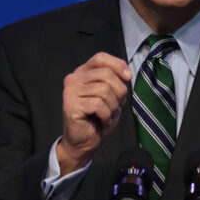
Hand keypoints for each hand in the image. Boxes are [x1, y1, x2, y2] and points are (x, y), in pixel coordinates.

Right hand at [57, 52, 131, 175]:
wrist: (83, 142)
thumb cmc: (98, 118)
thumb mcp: (111, 96)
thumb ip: (115, 81)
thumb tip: (126, 74)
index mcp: (83, 73)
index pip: (100, 58)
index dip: (117, 65)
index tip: (128, 77)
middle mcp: (74, 78)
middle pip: (106, 74)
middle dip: (119, 91)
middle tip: (117, 106)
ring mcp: (70, 91)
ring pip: (104, 90)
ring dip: (112, 106)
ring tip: (107, 115)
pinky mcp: (71, 105)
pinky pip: (98, 105)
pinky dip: (106, 115)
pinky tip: (101, 121)